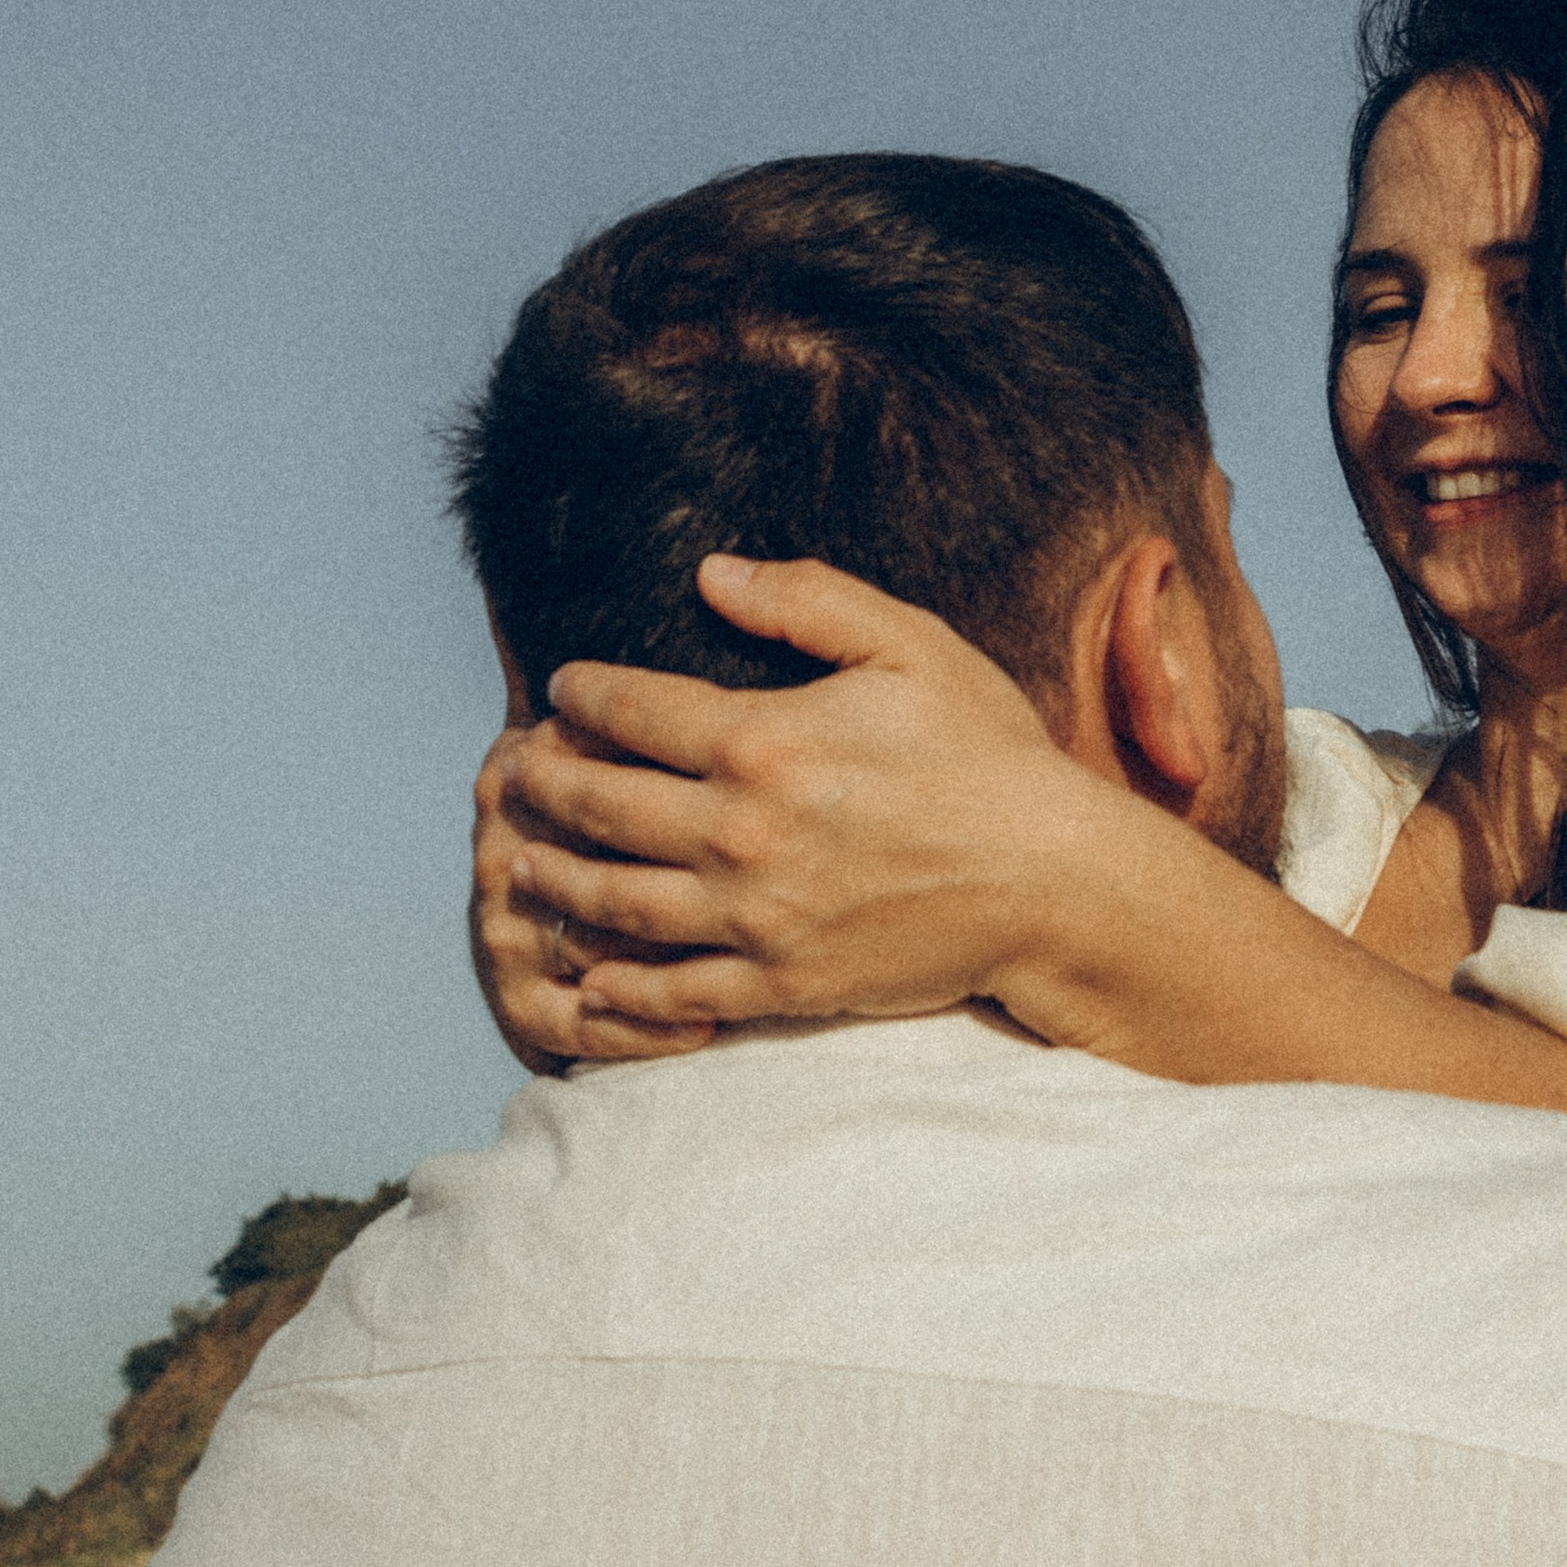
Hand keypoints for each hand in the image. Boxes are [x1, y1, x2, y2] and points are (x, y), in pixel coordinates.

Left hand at [471, 556, 1105, 1061]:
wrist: (1052, 881)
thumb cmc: (987, 754)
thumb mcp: (911, 647)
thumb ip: (808, 599)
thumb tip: (712, 573)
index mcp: (765, 740)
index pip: (633, 711)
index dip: (582, 696)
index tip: (562, 690)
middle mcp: (742, 832)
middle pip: (601, 806)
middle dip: (544, 785)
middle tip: (514, 775)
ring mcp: (755, 916)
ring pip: (616, 901)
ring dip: (557, 879)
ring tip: (524, 864)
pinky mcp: (779, 983)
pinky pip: (670, 993)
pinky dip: (615, 988)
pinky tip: (585, 973)